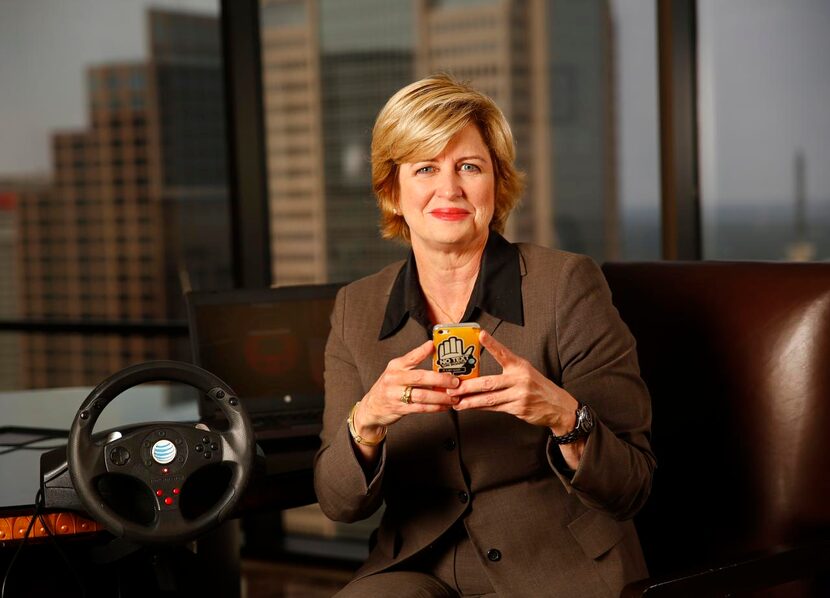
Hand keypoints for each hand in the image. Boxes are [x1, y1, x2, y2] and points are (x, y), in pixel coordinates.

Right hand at [356, 340, 460, 435]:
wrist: (372, 406)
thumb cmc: (390, 386)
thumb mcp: (397, 371)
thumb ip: (412, 364)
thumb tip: (436, 354)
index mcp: (395, 366)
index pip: (410, 357)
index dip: (422, 351)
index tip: (434, 345)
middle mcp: (394, 379)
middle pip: (420, 377)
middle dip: (440, 379)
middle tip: (455, 381)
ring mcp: (396, 394)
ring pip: (422, 395)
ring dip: (441, 397)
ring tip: (454, 397)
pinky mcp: (400, 408)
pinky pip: (421, 408)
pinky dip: (435, 407)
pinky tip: (445, 406)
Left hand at [448, 331, 577, 433]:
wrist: (558, 407)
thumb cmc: (538, 387)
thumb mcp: (526, 372)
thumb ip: (507, 370)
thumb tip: (482, 372)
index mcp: (520, 366)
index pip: (504, 353)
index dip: (492, 344)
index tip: (481, 334)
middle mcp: (520, 379)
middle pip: (489, 382)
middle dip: (468, 386)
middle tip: (453, 387)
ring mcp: (519, 395)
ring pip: (489, 398)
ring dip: (470, 400)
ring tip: (456, 401)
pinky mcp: (519, 409)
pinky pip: (495, 408)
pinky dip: (480, 407)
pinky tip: (470, 407)